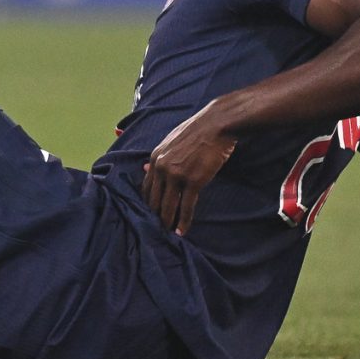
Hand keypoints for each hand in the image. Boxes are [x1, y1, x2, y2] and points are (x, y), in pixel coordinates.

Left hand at [143, 101, 237, 234]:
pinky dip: (183, 221)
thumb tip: (144, 169)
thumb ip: (158, 158)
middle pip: (154, 200)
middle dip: (154, 217)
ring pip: (168, 206)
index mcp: (155, 157)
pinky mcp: (193, 181)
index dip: (147, 204)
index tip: (148, 215)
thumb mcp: (171, 142)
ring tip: (167, 234)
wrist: (216, 125)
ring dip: (167, 222)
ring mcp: (176, 175)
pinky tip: (182, 231)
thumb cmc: (196, 132)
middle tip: (155, 231)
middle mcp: (162, 167)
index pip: (146, 187)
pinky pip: (186, 207)